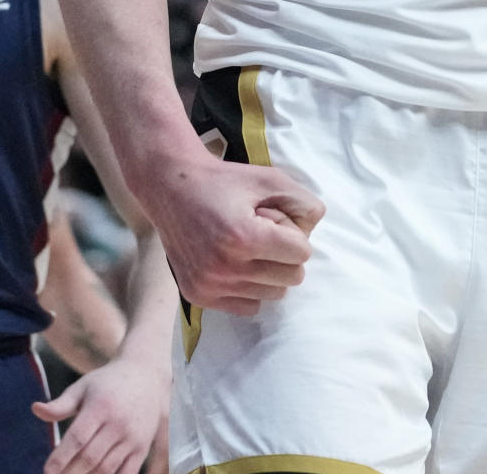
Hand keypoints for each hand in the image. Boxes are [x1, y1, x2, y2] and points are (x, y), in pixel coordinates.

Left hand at [34, 355, 168, 473]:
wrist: (145, 375)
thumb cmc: (107, 383)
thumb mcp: (83, 387)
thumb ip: (60, 404)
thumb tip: (35, 409)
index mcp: (102, 405)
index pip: (77, 438)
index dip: (60, 458)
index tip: (47, 471)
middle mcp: (119, 422)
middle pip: (89, 458)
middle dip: (69, 473)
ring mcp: (133, 436)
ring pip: (105, 469)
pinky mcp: (142, 447)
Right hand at [144, 153, 324, 314]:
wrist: (171, 188)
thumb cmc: (224, 181)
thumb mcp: (269, 178)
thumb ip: (302, 201)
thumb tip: (316, 228)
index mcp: (244, 237)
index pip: (301, 253)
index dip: (294, 233)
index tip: (274, 219)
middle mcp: (225, 267)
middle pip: (291, 278)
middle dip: (285, 254)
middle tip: (263, 232)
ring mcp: (210, 285)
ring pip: (272, 295)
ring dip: (269, 272)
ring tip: (247, 246)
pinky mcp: (199, 296)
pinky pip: (248, 307)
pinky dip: (251, 288)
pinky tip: (237, 263)